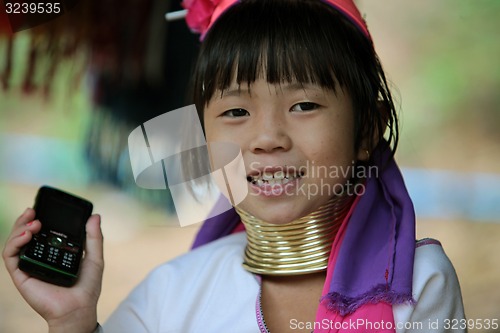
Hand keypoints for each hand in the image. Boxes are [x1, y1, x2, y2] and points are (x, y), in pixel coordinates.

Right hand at [2, 208, 103, 332]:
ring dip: (19, 228)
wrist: (79, 309)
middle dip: (26, 219)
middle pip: (25, 233)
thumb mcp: (94, 258)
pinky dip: (15, 242)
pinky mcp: (21, 275)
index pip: (42, 231)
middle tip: (33, 211)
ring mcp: (30, 265)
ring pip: (15, 242)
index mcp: (55, 251)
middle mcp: (40, 256)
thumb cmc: (87, 287)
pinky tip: (26, 235)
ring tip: (33, 223)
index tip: (43, 206)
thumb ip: (94, 238)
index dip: (39, 217)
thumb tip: (95, 216)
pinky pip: (11, 256)